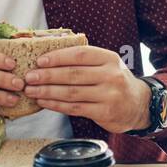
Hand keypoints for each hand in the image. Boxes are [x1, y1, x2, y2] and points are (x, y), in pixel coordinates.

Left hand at [23, 45, 152, 133]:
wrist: (138, 104)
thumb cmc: (114, 82)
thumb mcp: (106, 65)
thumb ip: (84, 61)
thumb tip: (47, 59)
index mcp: (109, 58)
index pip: (79, 54)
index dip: (57, 57)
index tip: (39, 61)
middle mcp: (111, 75)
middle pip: (73, 74)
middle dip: (47, 75)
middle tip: (29, 77)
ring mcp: (109, 95)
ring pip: (72, 92)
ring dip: (47, 91)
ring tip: (31, 90)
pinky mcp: (105, 112)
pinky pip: (75, 108)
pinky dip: (56, 105)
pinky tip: (44, 101)